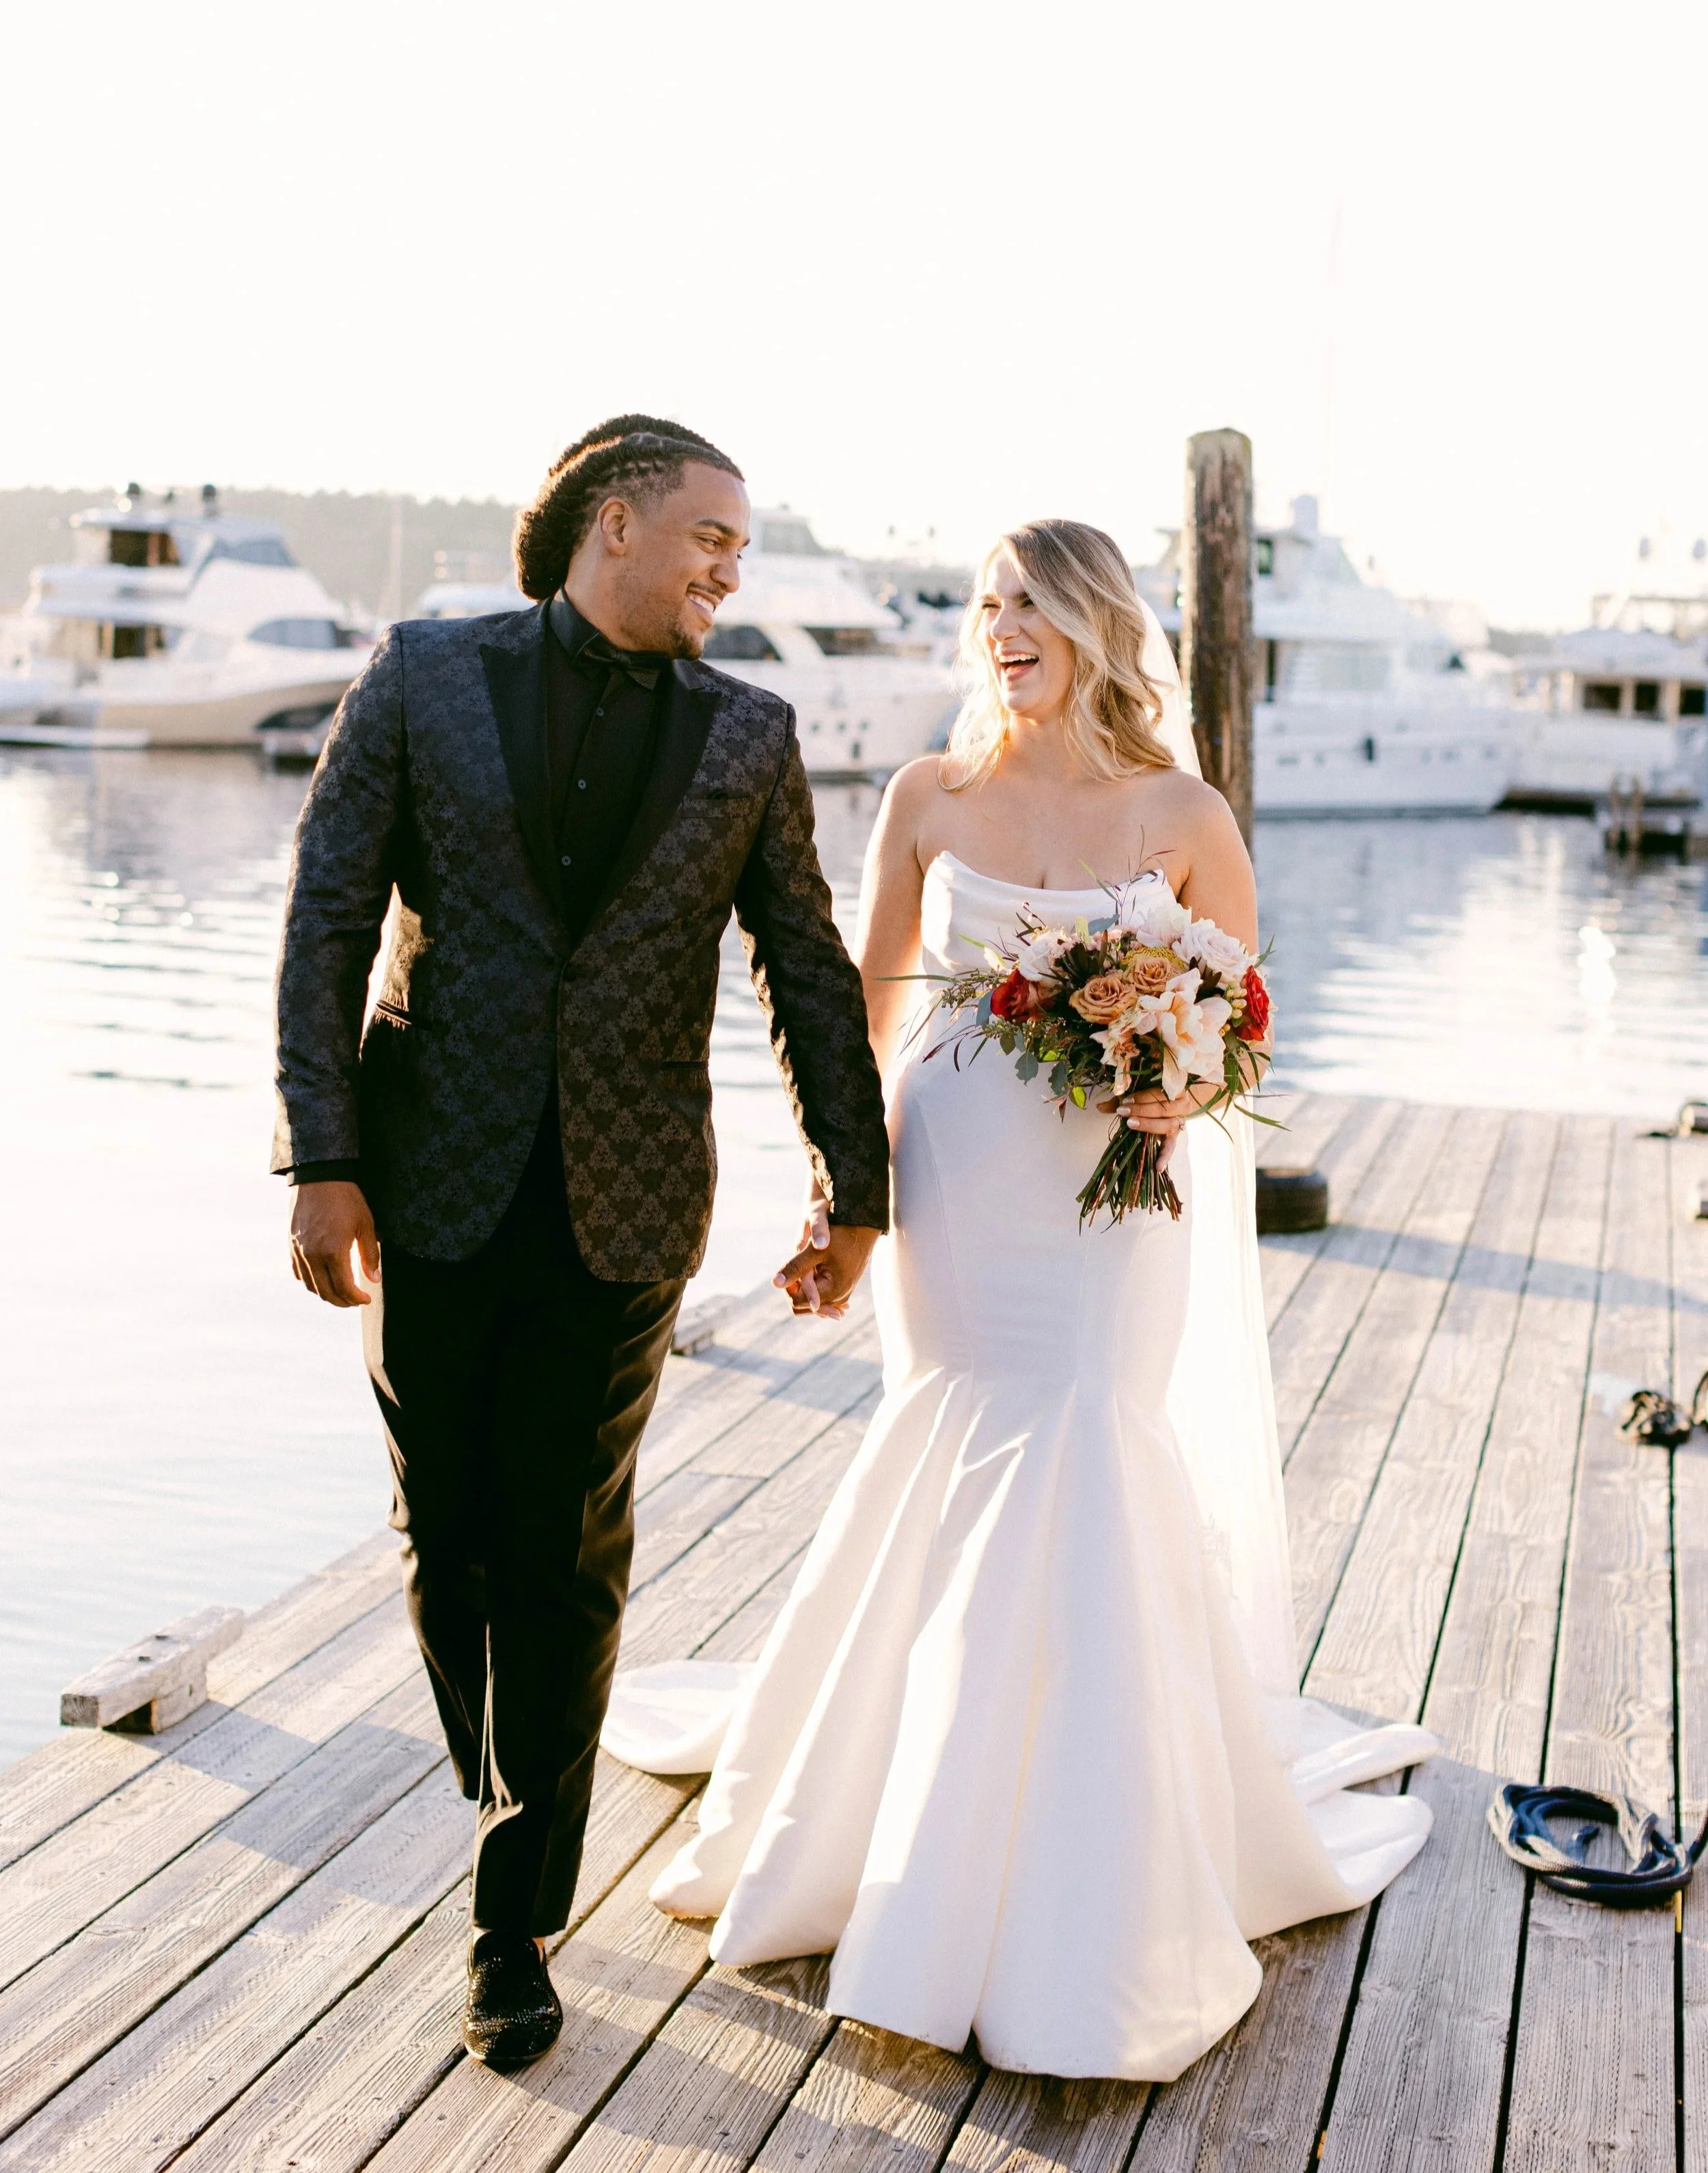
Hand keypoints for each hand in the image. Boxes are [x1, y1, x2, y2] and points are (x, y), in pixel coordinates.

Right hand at [290, 1180, 379, 1306]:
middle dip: (342, 1301)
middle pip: (326, 1292)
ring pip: (311, 1285)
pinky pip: (299, 1273)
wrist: (318, 1177)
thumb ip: (370, 1255)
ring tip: (340, 1292)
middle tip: (355, 1300)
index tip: (366, 1299)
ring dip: (326, 1294)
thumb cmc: (346, 1199)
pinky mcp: (291, 1245)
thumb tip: (374, 1279)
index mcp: (333, 1251)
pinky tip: (322, 1279)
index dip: (356, 1298)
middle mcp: (313, 1255)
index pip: (344, 1288)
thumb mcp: (365, 1224)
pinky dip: (311, 1282)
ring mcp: (299, 1251)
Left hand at [773, 1189, 879, 1318]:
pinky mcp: (844, 1286)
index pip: (797, 1302)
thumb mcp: (814, 1251)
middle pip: (804, 1305)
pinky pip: (823, 1292)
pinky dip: (814, 1283)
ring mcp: (843, 1293)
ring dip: (804, 1284)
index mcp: (833, 1292)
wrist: (865, 1226)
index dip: (787, 1286)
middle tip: (794, 1265)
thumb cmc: (842, 1235)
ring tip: (804, 1263)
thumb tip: (774, 1283)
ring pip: (813, 1299)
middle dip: (795, 1287)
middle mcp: (839, 1297)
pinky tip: (809, 1269)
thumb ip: (794, 1268)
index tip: (787, 1266)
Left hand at [1113, 1082, 1219, 1171]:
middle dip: (1142, 1110)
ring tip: (1130, 1125)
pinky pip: (1171, 1147)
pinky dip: (1164, 1157)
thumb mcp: (1137, 1093)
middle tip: (1123, 1111)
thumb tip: (1099, 1107)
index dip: (1143, 1096)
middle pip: (1164, 1108)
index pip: (1160, 1091)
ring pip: (1167, 1124)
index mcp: (1175, 1089)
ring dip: (1148, 1125)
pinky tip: (1157, 1167)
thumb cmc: (1152, 1096)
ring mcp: (1180, 1122)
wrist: (1173, 1103)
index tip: (1126, 1100)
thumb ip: (1120, 1098)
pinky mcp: (1175, 1137)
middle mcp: (1182, 1105)